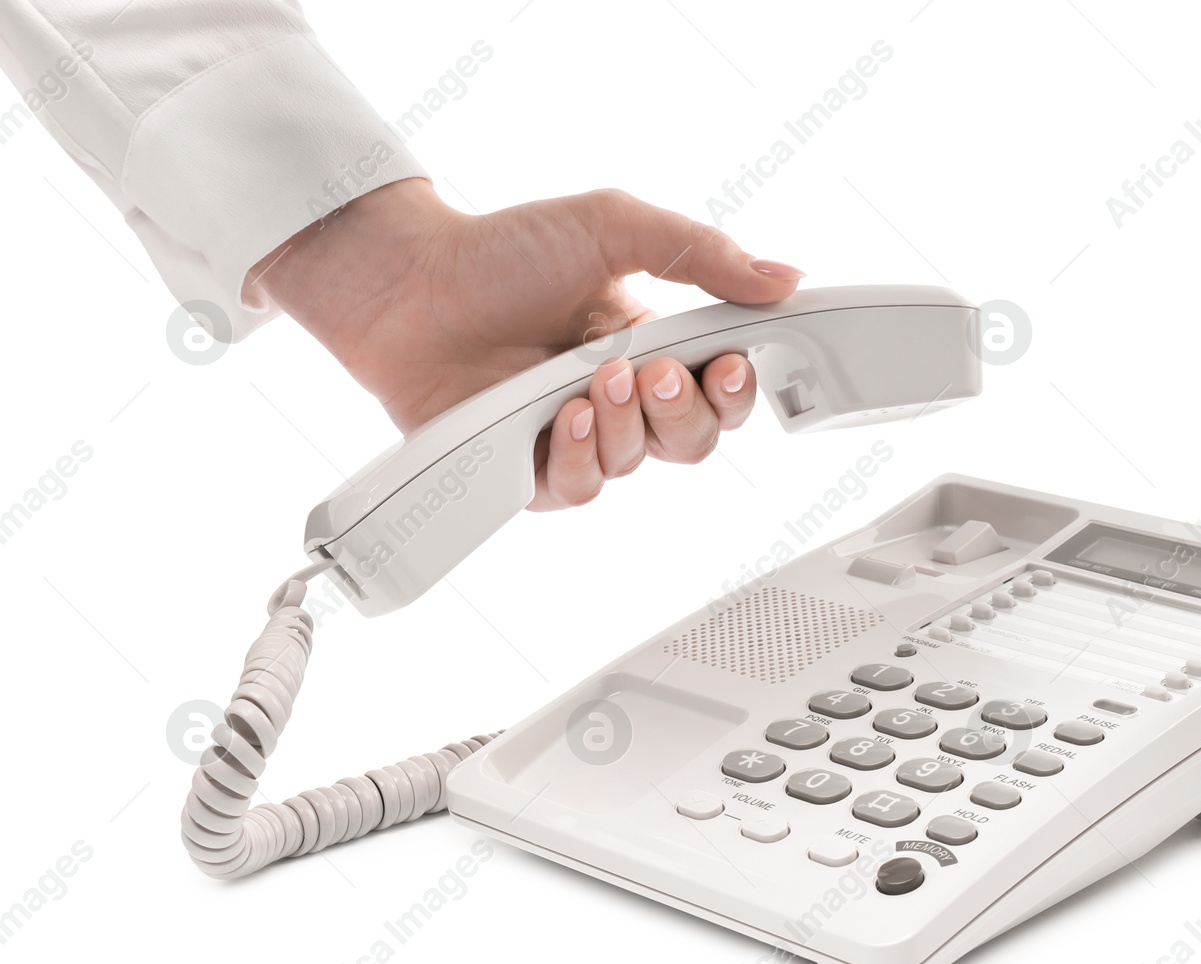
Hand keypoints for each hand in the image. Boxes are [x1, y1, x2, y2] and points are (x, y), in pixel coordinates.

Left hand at [249, 179, 803, 509]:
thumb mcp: (614, 227)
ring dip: (627, 425)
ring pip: (639, 466)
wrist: (409, 284)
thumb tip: (783, 276)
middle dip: (685, 410)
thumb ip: (702, 252)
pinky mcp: (531, 470)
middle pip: (694, 441)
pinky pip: (580, 490)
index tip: (728, 364)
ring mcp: (577, 437)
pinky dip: (582, 458)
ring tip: (596, 380)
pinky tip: (566, 418)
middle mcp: (622, 398)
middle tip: (657, 370)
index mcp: (653, 344)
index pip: (722, 390)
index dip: (735, 388)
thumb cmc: (501, 252)